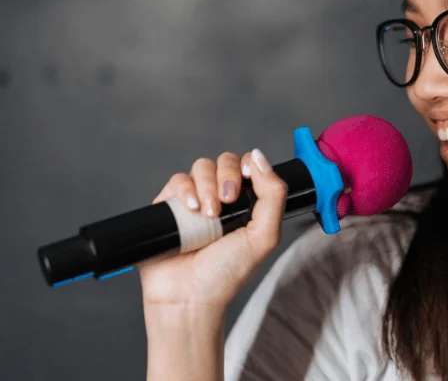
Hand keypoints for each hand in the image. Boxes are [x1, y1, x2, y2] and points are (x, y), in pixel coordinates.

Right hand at [137, 149, 286, 311]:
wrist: (189, 296)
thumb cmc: (228, 273)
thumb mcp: (264, 236)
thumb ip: (273, 195)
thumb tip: (259, 156)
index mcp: (247, 204)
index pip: (249, 166)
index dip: (249, 166)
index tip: (247, 178)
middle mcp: (221, 198)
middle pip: (225, 161)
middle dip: (227, 176)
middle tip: (227, 202)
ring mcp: (194, 200)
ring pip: (201, 167)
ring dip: (206, 185)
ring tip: (208, 214)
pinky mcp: (169, 206)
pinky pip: (177, 180)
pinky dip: (185, 189)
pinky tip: (191, 209)